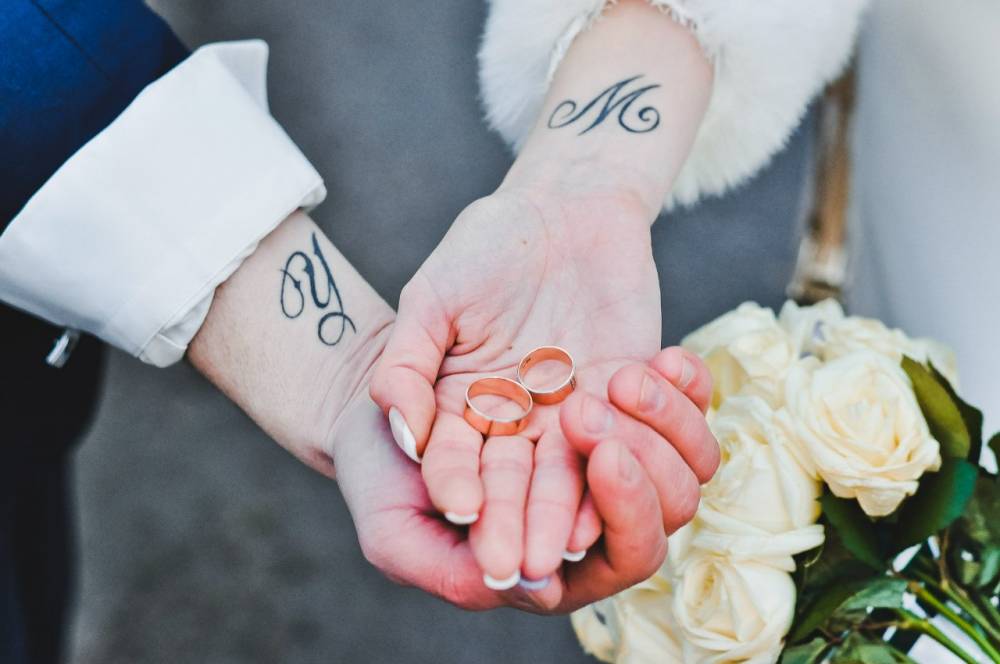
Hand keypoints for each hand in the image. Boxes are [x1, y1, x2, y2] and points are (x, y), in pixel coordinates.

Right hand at [371, 187, 716, 583]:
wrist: (561, 206)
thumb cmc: (485, 248)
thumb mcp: (433, 296)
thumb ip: (408, 362)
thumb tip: (401, 429)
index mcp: (472, 419)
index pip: (464, 468)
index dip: (464, 491)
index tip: (467, 516)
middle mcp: (531, 431)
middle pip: (535, 490)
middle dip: (534, 522)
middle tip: (536, 562)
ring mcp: (591, 416)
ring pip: (606, 473)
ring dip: (605, 468)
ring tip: (589, 425)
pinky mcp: (645, 394)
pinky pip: (672, 427)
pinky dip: (674, 412)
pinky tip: (660, 369)